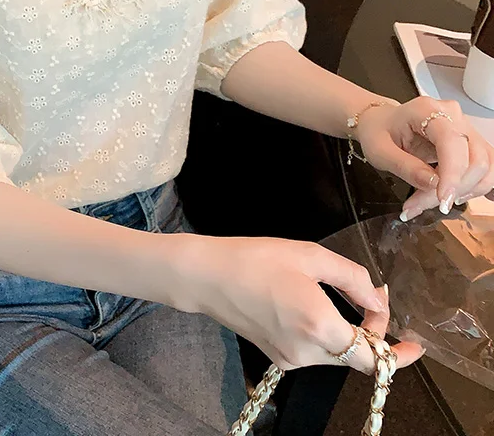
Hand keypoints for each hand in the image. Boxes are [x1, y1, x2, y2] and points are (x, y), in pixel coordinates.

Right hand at [170, 235, 423, 372]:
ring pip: (337, 355)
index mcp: (320, 326)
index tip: (409, 333)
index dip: (398, 350)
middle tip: (370, 298)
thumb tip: (379, 300)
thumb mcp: (310, 255)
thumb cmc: (256, 258)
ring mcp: (291, 359)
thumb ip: (353, 279)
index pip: (375, 358)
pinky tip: (311, 305)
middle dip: (372, 333)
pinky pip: (315, 352)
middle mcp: (308, 352)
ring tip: (337, 296)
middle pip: (357, 357)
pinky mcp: (277, 357)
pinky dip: (325, 335)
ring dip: (348, 332)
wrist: (206, 276)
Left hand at [355, 97, 493, 219]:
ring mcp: (466, 129)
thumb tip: (434, 185)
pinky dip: (471, 188)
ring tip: (431, 201)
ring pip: (485, 168)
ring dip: (463, 192)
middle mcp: (453, 116)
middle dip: (452, 189)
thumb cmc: (378, 132)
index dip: (452, 173)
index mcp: (427, 110)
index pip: (452, 142)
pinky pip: (485, 170)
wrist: (381, 122)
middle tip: (419, 205)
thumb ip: (405, 167)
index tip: (442, 199)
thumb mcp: (379, 151)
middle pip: (474, 159)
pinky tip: (449, 195)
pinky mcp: (472, 144)